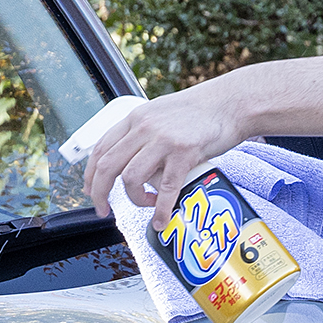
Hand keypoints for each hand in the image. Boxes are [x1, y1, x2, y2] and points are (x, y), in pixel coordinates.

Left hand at [84, 81, 252, 229]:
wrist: (232, 103)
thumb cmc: (201, 111)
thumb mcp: (161, 113)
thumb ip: (143, 132)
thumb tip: (130, 158)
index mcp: (136, 117)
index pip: (101, 148)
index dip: (90, 174)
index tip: (90, 191)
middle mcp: (144, 127)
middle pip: (107, 166)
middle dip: (100, 193)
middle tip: (103, 210)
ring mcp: (164, 140)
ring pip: (131, 179)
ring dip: (134, 199)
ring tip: (147, 203)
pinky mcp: (184, 154)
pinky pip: (166, 189)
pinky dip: (160, 210)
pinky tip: (161, 219)